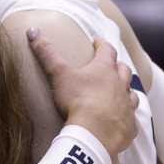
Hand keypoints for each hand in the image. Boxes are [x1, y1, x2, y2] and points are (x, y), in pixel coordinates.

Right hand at [29, 31, 137, 156]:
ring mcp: (127, 105)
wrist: (94, 132)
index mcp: (105, 69)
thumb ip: (46, 53)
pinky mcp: (129, 125)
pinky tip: (123, 120)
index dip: (101, 44)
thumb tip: (32, 31)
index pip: (106, 50)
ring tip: (121, 92)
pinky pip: (132, 120)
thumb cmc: (77, 100)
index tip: (97, 41)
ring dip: (126, 91)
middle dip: (118, 66)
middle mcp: (120, 84)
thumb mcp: (59, 74)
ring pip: (132, 93)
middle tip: (112, 66)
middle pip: (123, 70)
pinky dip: (128, 117)